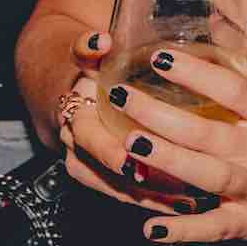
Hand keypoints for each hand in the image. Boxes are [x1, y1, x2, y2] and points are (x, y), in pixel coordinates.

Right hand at [56, 30, 194, 210]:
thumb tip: (101, 40)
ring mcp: (87, 161)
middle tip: (171, 191)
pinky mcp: (103, 175)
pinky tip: (184, 204)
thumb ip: (89, 47)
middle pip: (101, 172)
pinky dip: (151, 200)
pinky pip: (123, 193)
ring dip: (146, 197)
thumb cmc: (84, 65)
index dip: (108, 152)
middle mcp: (77, 143)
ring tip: (184, 201)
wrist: (62, 84)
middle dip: (133, 184)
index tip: (133, 163)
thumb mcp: (83, 53)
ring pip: (112, 188)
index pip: (87, 137)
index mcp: (73, 113)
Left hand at [93, 38, 246, 245]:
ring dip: (167, 161)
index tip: (159, 56)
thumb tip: (221, 16)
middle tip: (122, 97)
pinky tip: (150, 226)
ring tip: (130, 145)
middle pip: (209, 133)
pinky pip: (212, 228)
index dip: (197, 73)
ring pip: (207, 176)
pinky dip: (183, 230)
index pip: (235, 90)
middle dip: (161, 115)